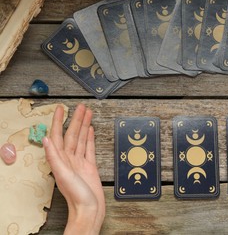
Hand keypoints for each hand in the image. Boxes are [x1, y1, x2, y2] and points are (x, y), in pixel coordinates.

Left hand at [43, 104, 104, 234]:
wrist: (89, 210)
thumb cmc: (76, 196)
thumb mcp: (64, 175)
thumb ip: (54, 157)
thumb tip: (46, 140)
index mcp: (60, 160)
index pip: (58, 136)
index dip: (59, 121)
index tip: (61, 109)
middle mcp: (69, 159)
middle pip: (72, 134)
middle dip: (76, 119)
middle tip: (81, 107)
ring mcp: (80, 162)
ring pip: (81, 139)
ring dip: (83, 126)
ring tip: (87, 114)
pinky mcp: (89, 166)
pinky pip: (89, 148)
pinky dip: (90, 138)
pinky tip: (90, 130)